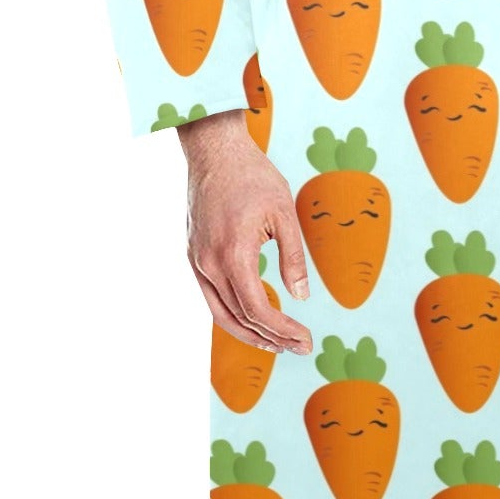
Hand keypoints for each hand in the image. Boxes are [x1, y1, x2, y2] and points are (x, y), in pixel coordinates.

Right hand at [177, 110, 310, 355]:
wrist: (215, 150)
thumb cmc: (253, 176)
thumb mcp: (284, 214)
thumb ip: (293, 258)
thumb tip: (301, 297)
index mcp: (233, 254)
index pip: (257, 309)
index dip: (282, 330)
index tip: (306, 340)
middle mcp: (209, 263)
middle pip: (238, 318)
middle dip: (270, 339)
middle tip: (299, 348)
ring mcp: (196, 261)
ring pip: (220, 313)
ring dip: (248, 333)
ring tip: (277, 344)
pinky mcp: (193, 255)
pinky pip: (211, 296)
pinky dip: (231, 314)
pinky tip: (251, 318)